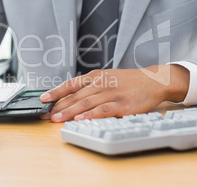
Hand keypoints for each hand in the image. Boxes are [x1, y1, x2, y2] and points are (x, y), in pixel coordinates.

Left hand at [40, 65, 188, 122]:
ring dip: (70, 112)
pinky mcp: (122, 105)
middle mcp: (101, 84)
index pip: (71, 84)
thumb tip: (71, 95)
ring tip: (57, 119)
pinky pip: (104, 110)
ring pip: (86, 103)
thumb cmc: (128, 81)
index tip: (43, 99)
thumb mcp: (107, 77)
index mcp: (96, 77)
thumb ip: (90, 86)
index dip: (56, 92)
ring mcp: (111, 94)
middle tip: (46, 115)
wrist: (153, 81)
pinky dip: (91, 115)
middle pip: (76, 96)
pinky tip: (81, 119)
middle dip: (59, 106)